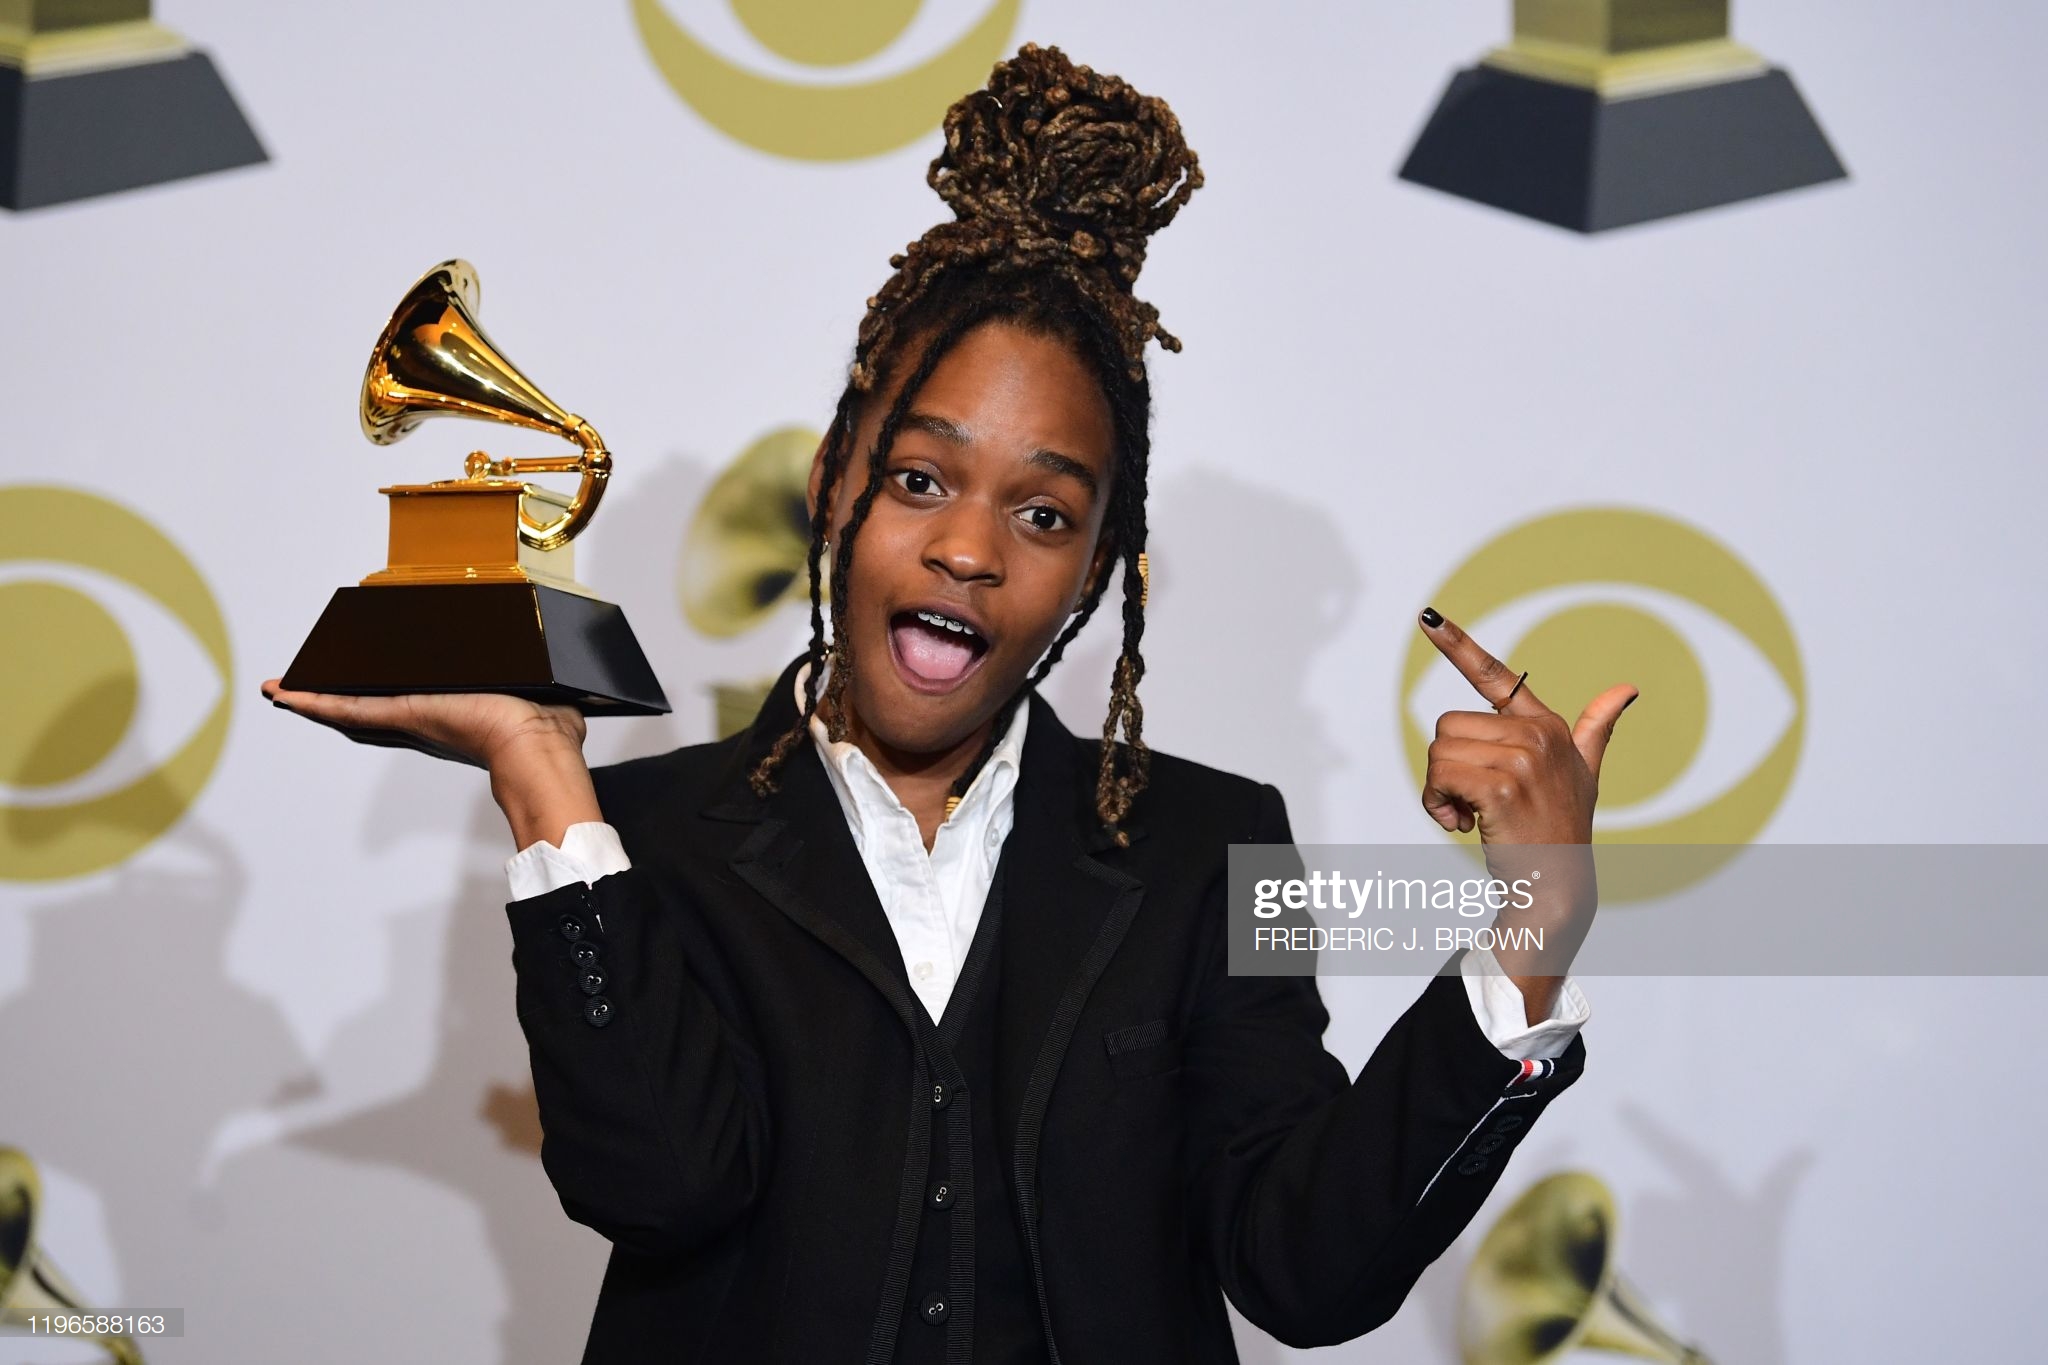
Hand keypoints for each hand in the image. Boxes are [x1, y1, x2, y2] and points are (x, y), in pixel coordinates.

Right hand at [259, 679, 600, 848]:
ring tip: (279, 690)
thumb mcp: (535, 687)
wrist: (540, 748)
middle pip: (365, 710)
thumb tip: (556, 676)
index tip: (348, 692)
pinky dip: (320, 703)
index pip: (401, 706)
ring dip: (313, 700)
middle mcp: (425, 720)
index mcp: (450, 714)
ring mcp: (412, 720)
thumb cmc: (548, 729)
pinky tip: (290, 696)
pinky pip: (356, 708)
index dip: (372, 700)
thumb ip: (534, 681)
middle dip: (329, 701)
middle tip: (295, 691)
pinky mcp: (408, 714)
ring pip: (352, 710)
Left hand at [1416, 609, 1636, 1021]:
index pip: (1497, 676)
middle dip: (1446, 769)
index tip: (1428, 616)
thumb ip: (1599, 729)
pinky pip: (1440, 777)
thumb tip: (1629, 689)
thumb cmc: (1561, 830)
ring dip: (1440, 791)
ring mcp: (1523, 758)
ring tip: (1472, 816)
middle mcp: (1538, 735)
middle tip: (1473, 803)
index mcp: (1548, 727)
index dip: (1457, 644)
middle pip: (1447, 726)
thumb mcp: (1585, 774)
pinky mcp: (1503, 784)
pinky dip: (1438, 806)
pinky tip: (1464, 826)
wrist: (1557, 887)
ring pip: (1439, 752)